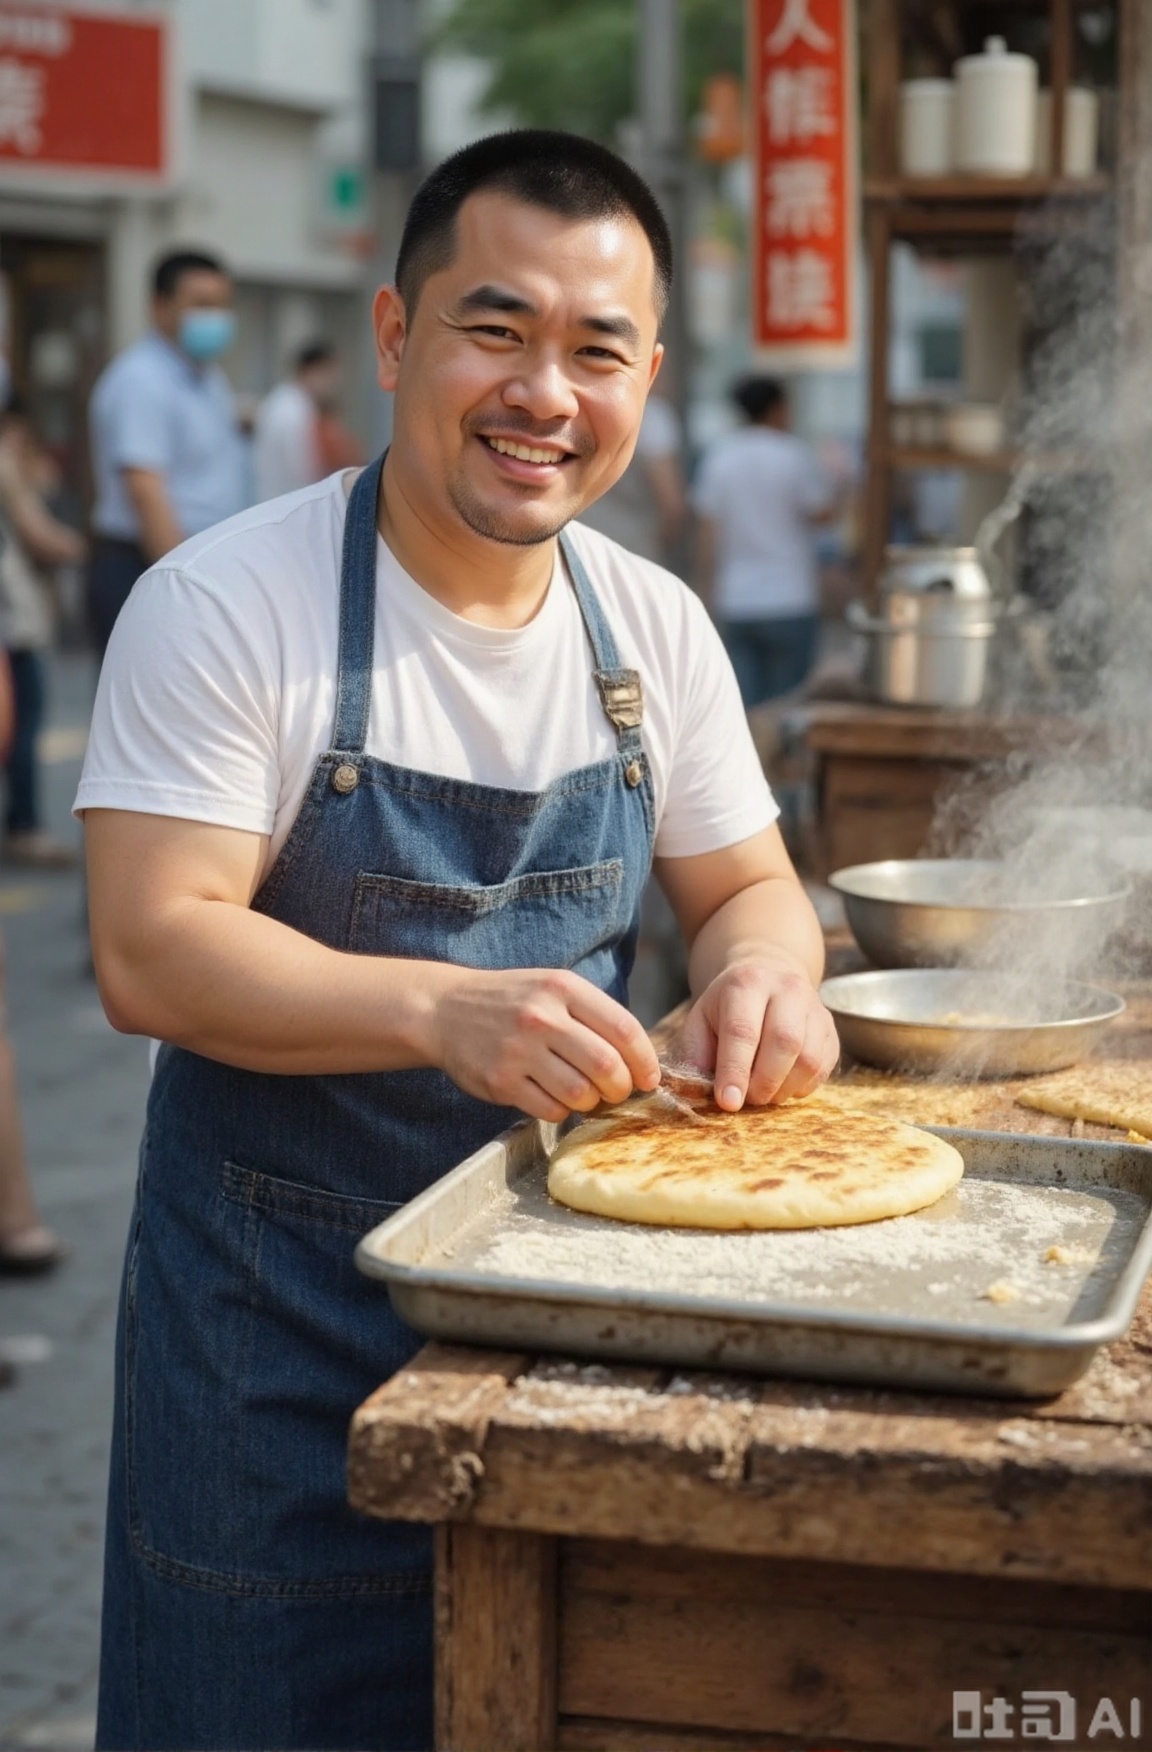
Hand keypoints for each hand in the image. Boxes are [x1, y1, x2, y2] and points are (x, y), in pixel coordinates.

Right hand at [426, 966, 660, 1122]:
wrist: (444, 1009)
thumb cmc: (512, 1002)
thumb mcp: (552, 989)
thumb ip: (593, 1016)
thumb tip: (640, 1061)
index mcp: (563, 988)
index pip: (623, 1028)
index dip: (645, 1060)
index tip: (649, 1078)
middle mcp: (541, 1016)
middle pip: (606, 1065)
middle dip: (621, 1087)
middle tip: (617, 1092)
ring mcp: (518, 1050)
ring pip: (580, 1093)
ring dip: (591, 1102)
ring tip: (584, 1094)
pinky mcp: (500, 1081)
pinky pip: (550, 1110)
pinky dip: (561, 1111)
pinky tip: (554, 1097)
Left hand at [674, 956, 838, 1111]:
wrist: (767, 973)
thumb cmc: (727, 1007)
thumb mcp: (700, 1020)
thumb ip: (695, 1055)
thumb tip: (695, 1092)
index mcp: (747, 983)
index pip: (743, 1031)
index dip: (735, 1071)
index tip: (728, 1102)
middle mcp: (787, 989)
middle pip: (784, 1043)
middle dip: (763, 1083)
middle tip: (747, 1099)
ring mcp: (815, 1007)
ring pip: (809, 1059)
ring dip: (783, 1089)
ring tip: (763, 1092)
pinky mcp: (831, 1028)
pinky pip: (823, 1068)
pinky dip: (801, 1087)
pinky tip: (782, 1083)